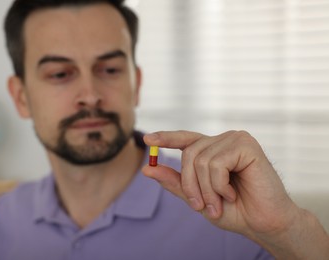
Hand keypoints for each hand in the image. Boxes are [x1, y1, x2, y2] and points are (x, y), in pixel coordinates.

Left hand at [142, 130, 297, 237]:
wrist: (263, 223)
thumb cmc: (234, 210)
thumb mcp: (197, 198)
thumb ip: (175, 182)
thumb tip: (147, 169)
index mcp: (212, 150)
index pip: (185, 139)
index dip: (166, 138)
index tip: (147, 139)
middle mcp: (222, 141)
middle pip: (189, 153)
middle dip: (191, 185)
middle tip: (202, 206)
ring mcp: (235, 139)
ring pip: (201, 160)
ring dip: (207, 189)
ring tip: (221, 202)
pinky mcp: (246, 144)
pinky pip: (217, 164)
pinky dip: (220, 185)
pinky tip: (234, 192)